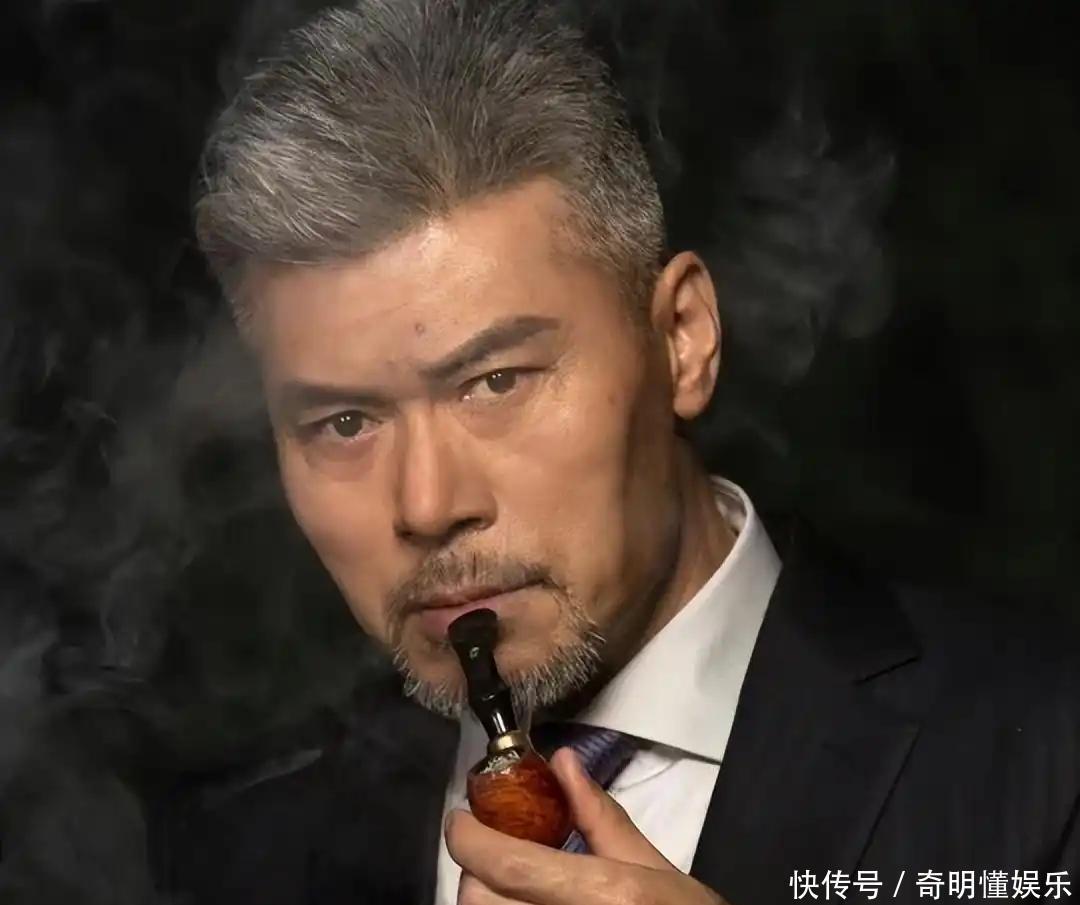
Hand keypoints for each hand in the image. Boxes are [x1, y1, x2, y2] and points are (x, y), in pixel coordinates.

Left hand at [445, 746, 727, 904]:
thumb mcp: (654, 866)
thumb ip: (600, 817)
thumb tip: (562, 762)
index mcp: (600, 895)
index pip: (507, 866)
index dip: (469, 838)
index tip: (460, 818)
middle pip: (480, 900)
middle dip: (479, 872)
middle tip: (498, 851)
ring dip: (490, 897)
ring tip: (517, 881)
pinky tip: (526, 900)